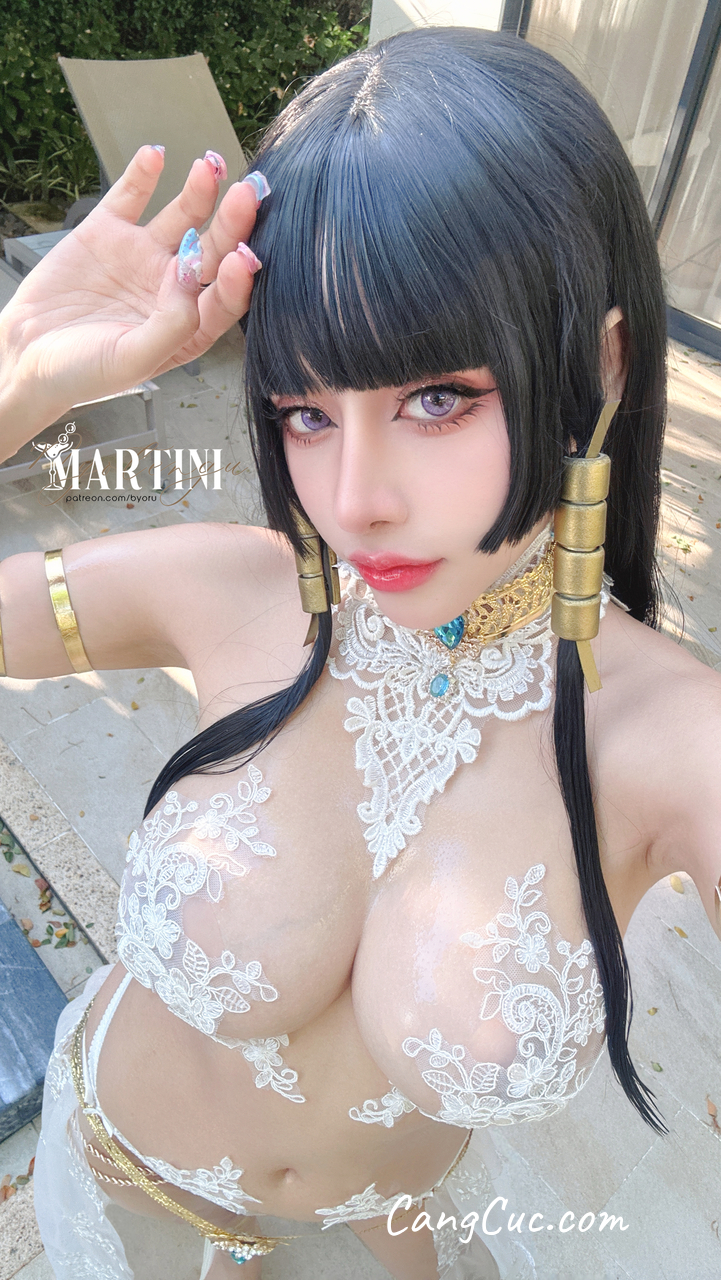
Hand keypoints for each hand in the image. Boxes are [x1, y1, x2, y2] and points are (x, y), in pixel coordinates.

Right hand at [0, 146, 263, 454]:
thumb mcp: (132, 360)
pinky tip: (155, 156)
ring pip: (182, 217)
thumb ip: (171, 324)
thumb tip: (194, 278)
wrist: (24, 355)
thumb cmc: (83, 371)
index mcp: (189, 326)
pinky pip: (131, 196)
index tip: (243, 256)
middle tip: (246, 194)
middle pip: (214, 250)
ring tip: (208, 168)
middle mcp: (174, 287)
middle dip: (232, 223)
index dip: (239, 277)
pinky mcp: (108, 232)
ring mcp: (143, 256)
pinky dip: (143, 175)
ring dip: (199, 192)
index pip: (226, 297)